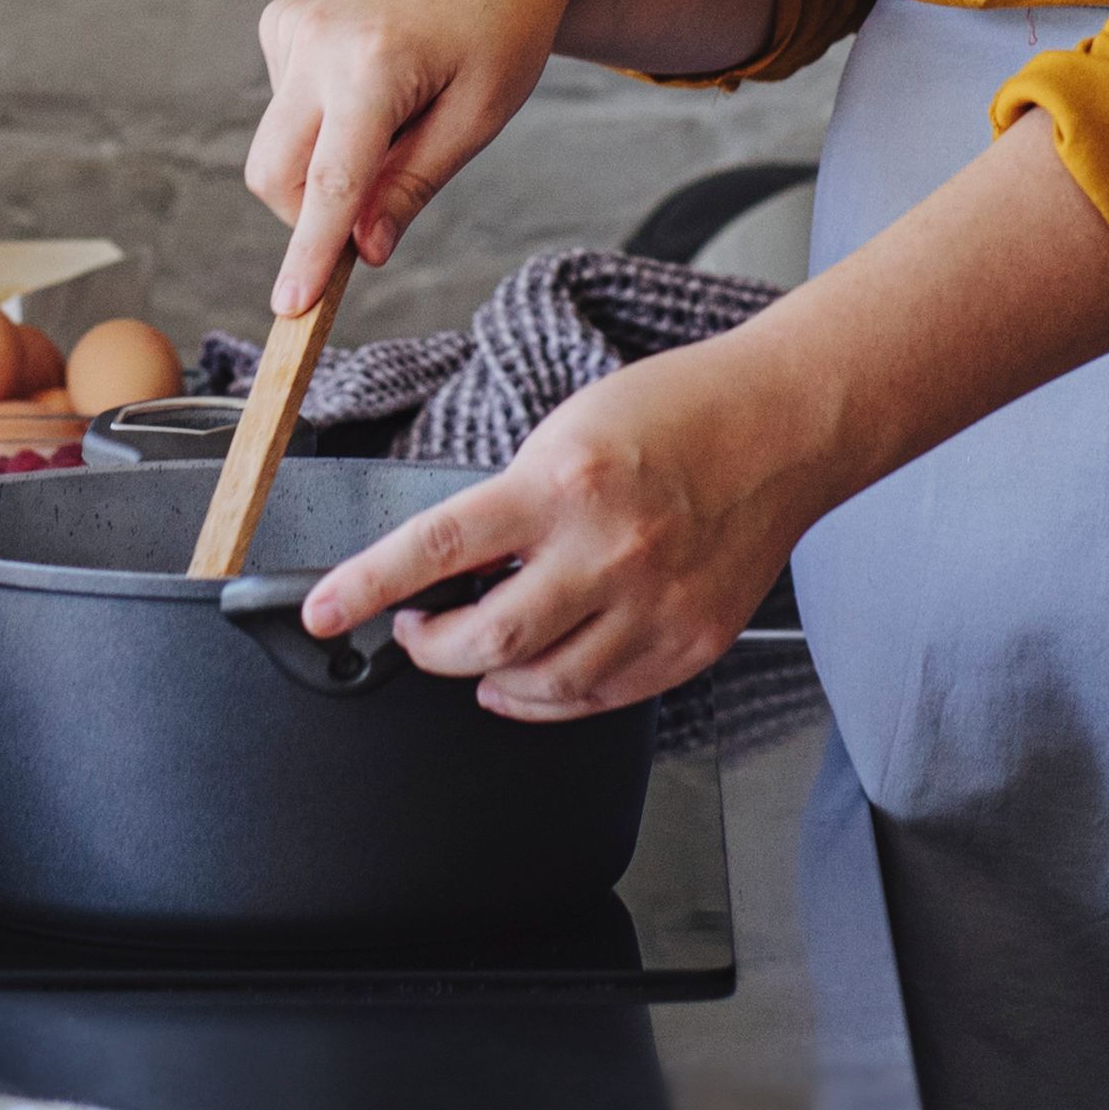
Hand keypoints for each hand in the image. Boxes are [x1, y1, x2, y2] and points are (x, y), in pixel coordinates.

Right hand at [241, 0, 577, 337]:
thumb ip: (413, 185)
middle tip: (383, 202)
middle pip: (277, 172)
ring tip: (401, 104)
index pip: (331, 184)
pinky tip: (377, 74)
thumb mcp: (480, 115)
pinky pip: (286, 104)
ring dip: (328, 155)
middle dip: (312, 212)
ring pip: (282, 143)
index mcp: (373, 64)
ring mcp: (290, 22)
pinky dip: (324, 115)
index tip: (291, 309)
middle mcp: (316, 38)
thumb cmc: (504, 25)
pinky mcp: (280, 16)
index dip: (310, 253)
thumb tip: (362, 250)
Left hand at [294, 342, 828, 721]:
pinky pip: (602, 698)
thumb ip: (514, 502)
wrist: (785, 425)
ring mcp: (655, 605)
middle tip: (412, 628)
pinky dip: (552, 697)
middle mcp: (610, 551)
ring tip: (471, 653)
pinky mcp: (691, 642)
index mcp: (565, 483)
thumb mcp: (570, 431)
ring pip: (540, 685)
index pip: (437, 547)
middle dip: (427, 645)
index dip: (365, 586)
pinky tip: (534, 677)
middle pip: (485, 640)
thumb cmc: (678, 412)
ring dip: (486, 679)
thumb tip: (454, 569)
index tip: (323, 611)